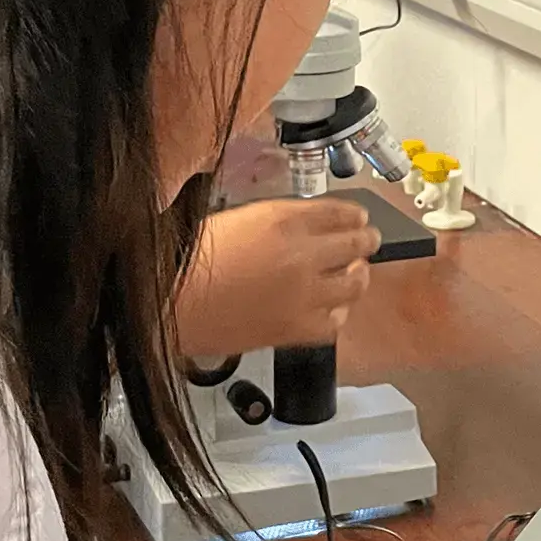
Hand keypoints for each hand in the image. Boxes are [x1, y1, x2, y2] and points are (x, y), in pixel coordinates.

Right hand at [174, 197, 380, 359]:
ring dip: (359, 274)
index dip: (353, 214)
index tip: (357, 217)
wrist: (171, 306)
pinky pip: (335, 321)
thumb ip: (273, 221)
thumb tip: (298, 226)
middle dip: (366, 240)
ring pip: (355, 282)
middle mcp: (303, 254)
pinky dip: (339, 313)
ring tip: (355, 273)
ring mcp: (305, 294)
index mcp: (283, 219)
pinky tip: (332, 308)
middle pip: (356, 242)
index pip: (339, 211)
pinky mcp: (297, 329)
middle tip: (368, 240)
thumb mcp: (232, 218)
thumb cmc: (188, 261)